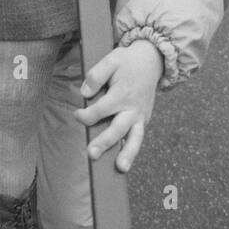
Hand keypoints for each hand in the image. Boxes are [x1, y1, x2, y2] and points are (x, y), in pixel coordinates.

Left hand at [74, 41, 162, 172]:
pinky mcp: (144, 120)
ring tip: (121, 168)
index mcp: (123, 93)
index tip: (77, 115)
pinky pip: (138, 137)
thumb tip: (84, 93)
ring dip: (128, 154)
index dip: (87, 115)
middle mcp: (133, 108)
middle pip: (118, 128)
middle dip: (105, 142)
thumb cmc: (127, 62)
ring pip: (135, 138)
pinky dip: (132, 149)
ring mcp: (140, 116)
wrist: (151, 61)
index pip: (102, 109)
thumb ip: (96, 75)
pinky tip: (123, 162)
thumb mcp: (110, 60)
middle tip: (91, 154)